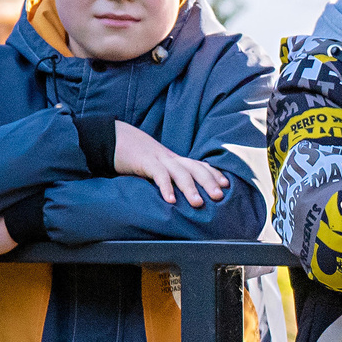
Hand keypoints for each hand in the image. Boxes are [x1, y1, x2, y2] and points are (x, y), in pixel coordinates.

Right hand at [113, 121, 231, 206]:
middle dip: (209, 182)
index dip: (213, 174)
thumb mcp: (155, 167)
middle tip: (219, 196)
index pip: (199, 165)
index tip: (226, 185)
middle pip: (195, 168)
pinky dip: (165, 187)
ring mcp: (159, 158)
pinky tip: (170, 200)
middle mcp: (171, 158)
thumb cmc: (136, 157)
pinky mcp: (145, 162)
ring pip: (180, 172)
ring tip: (198, 203)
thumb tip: (177, 198)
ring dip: (190, 188)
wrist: (114, 138)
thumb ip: (167, 178)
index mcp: (175, 160)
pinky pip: (158, 174)